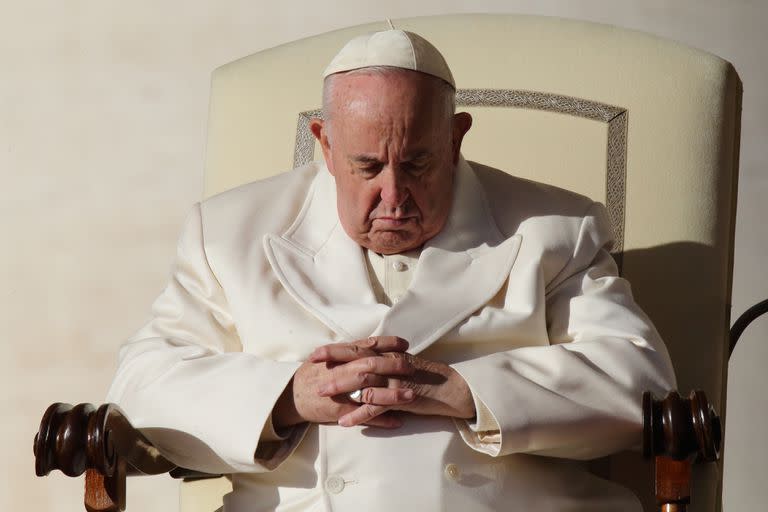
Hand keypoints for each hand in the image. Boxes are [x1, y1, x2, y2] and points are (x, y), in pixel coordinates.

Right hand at [273, 336, 415, 428]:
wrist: (289, 396)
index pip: (366, 345)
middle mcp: (340, 371)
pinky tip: (398, 421)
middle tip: (413, 367)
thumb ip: (347, 351)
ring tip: (412, 396)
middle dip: (394, 366)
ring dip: (392, 394)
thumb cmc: (311, 375)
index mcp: (339, 356)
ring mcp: (340, 392)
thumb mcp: (327, 357)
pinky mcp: (339, 411)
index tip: (405, 343)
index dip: (387, 343)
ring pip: (369, 392)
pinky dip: (381, 419)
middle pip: (371, 366)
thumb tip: (371, 343)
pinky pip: (362, 416)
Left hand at [310, 346, 475, 426]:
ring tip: (322, 394)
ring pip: (364, 381)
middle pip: (357, 360)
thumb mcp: (404, 366)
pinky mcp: (403, 398)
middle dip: (333, 363)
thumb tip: (363, 364)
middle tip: (312, 368)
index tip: (316, 352)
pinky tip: (345, 421)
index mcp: (390, 353)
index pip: (359, 347)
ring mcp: (397, 380)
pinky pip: (378, 406)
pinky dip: (360, 414)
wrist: (455, 389)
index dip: (337, 349)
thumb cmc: (428, 378)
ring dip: (341, 387)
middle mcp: (392, 363)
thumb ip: (384, 363)